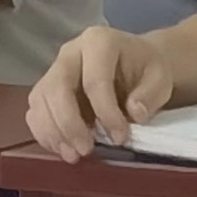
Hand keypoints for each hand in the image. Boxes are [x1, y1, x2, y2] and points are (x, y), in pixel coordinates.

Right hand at [27, 27, 173, 162]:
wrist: (134, 64)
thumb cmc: (146, 69)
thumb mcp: (160, 77)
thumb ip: (151, 94)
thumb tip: (134, 112)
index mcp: (100, 41)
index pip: (95, 80)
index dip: (106, 113)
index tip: (119, 138)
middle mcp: (71, 51)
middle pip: (58, 89)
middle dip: (70, 124)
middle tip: (86, 150)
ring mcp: (54, 69)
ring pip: (41, 102)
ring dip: (54, 133)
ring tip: (75, 155)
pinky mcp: (45, 89)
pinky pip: (35, 112)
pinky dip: (46, 134)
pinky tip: (64, 148)